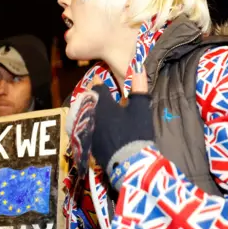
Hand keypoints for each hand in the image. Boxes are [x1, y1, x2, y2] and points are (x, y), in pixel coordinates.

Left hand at [67, 71, 154, 189]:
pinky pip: (87, 130)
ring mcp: (87, 130)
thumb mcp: (140, 107)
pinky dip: (92, 127)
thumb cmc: (136, 131)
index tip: (104, 84)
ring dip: (92, 113)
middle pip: (89, 102)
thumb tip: (137, 66)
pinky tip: (100, 131)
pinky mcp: (88, 144)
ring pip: (87, 116)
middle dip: (94, 99)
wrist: (129, 162)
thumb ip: (139, 86)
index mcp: (102, 104)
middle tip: (101, 99)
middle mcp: (91, 115)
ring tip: (101, 115)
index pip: (98, 88)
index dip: (101, 86)